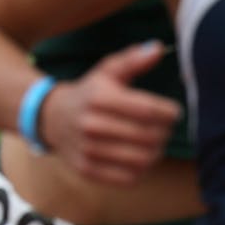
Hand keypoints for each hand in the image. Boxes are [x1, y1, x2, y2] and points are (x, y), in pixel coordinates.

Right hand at [38, 40, 181, 185]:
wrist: (51, 118)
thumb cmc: (89, 92)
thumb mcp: (106, 71)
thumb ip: (133, 60)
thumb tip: (158, 48)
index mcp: (98, 97)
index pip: (148, 110)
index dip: (169, 112)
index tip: (173, 111)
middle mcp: (90, 124)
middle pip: (148, 136)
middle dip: (165, 132)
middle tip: (165, 128)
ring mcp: (87, 149)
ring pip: (142, 159)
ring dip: (156, 151)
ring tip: (154, 142)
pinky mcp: (87, 169)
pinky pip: (129, 177)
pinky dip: (141, 169)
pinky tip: (139, 156)